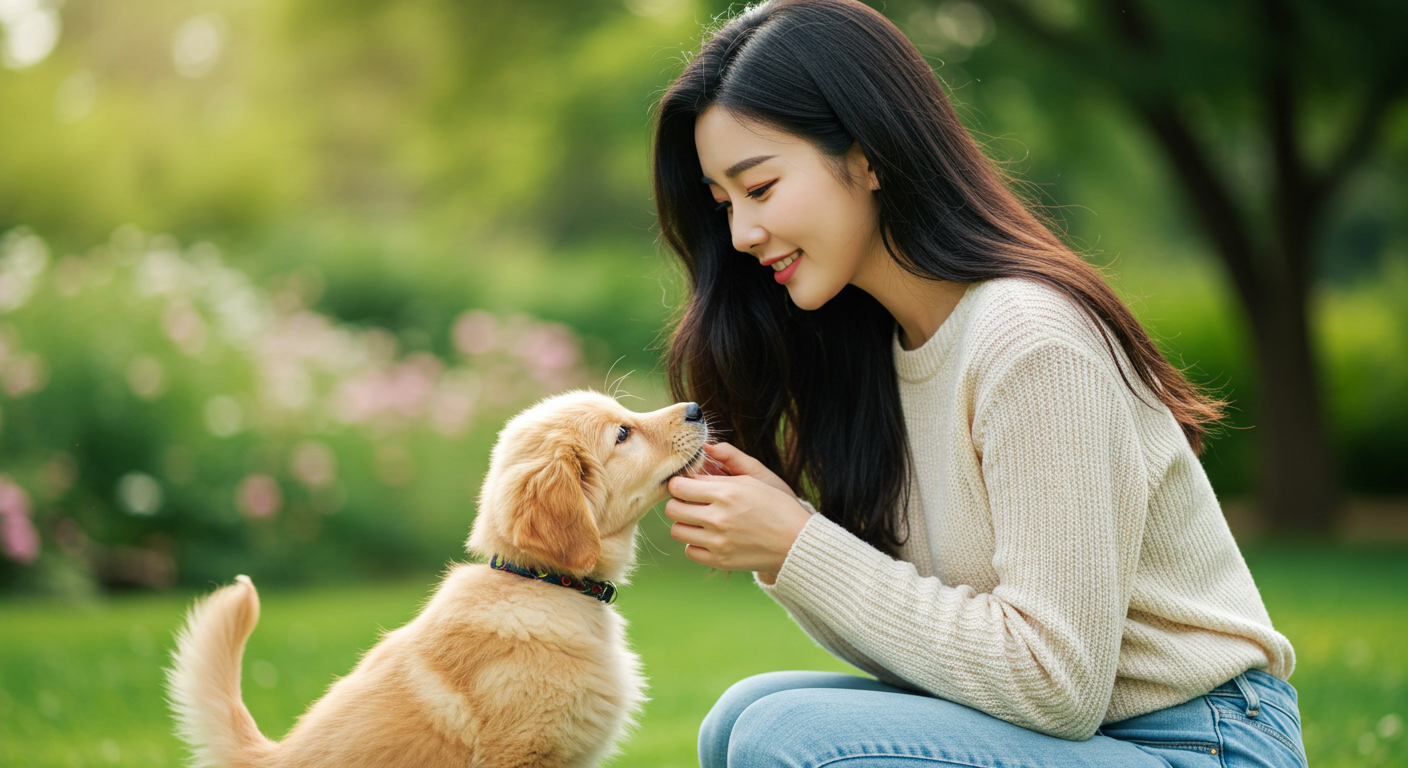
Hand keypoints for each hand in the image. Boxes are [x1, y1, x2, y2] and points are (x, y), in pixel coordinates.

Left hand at [665, 445, 810, 574]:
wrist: (796, 542)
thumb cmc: (776, 505)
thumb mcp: (753, 478)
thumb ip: (722, 469)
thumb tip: (698, 460)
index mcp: (726, 493)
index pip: (678, 486)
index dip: (679, 484)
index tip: (686, 485)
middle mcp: (718, 518)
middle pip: (672, 508)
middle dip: (678, 502)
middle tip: (690, 502)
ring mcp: (718, 542)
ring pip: (677, 530)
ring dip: (685, 523)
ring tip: (700, 520)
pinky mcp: (720, 561)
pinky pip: (689, 550)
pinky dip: (696, 543)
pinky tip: (709, 537)